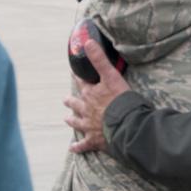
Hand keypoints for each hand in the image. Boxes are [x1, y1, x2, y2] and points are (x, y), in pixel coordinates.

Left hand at [64, 39, 131, 153]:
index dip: (77, 77)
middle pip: (76, 105)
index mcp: (90, 95)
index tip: (72, 72)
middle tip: (65, 100)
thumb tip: (88, 42)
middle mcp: (86, 110)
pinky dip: (78, 147)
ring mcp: (89, 126)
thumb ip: (99, 59)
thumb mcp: (111, 76)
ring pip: (77, 123)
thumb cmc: (120, 99)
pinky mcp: (94, 140)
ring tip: (66, 119)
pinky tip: (72, 148)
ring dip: (72, 120)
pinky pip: (84, 145)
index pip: (82, 83)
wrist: (125, 123)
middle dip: (71, 102)